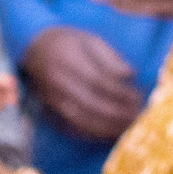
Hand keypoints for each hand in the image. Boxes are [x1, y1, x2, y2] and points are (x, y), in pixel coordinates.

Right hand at [21, 26, 143, 142]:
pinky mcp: (51, 108)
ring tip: (128, 129)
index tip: (139, 97)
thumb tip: (131, 74)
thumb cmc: (67, 41)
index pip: (99, 81)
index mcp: (70, 59)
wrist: (33, 47)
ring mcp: (53, 97)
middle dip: (117, 114)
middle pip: (91, 103)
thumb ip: (110, 56)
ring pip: (82, 118)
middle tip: (138, 118)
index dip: (120, 92)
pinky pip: (72, 126)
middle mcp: (59, 80)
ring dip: (107, 127)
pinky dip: (92, 133)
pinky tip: (108, 135)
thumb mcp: (89, 38)